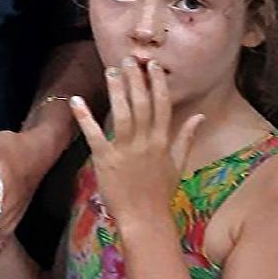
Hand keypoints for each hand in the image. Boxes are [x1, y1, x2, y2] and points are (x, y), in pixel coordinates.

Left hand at [72, 59, 203, 229]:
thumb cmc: (160, 192)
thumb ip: (186, 138)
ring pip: (122, 114)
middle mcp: (146, 142)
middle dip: (135, 80)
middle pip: (142, 105)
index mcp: (163, 142)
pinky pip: (94, 134)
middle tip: (127, 59)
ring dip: (116, 91)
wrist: (145, 219)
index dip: (158, 84)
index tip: (152, 66)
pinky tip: (76, 100)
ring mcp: (126, 150)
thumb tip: (200, 117)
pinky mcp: (106, 159)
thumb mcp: (178, 164)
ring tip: (109, 71)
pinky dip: (85, 117)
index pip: (163, 106)